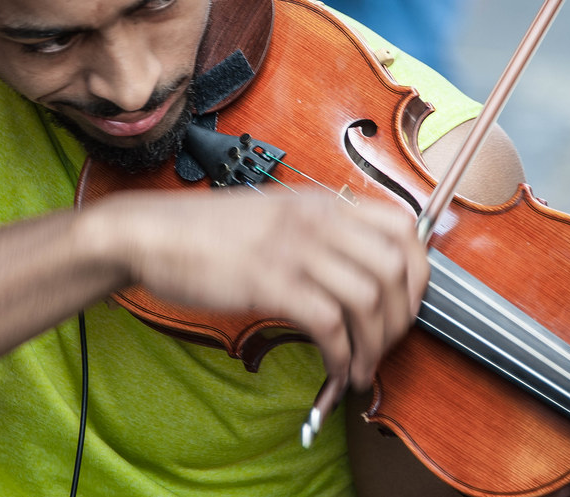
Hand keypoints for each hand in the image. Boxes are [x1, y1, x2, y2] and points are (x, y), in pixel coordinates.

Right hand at [93, 190, 428, 391]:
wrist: (151, 234)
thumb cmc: (209, 232)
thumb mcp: (275, 216)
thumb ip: (319, 232)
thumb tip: (361, 268)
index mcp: (322, 202)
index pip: (402, 224)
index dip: (418, 269)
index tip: (408, 302)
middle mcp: (316, 220)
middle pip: (395, 266)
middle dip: (402, 317)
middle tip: (386, 344)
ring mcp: (293, 249)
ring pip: (368, 299)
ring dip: (374, 345)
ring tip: (362, 368)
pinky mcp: (268, 282)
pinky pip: (329, 323)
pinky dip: (341, 354)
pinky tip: (335, 367)